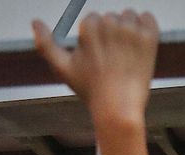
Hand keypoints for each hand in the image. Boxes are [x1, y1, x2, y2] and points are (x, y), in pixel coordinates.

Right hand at [33, 12, 157, 128]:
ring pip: (129, 15)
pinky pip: (148, 18)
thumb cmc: (90, 90)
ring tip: (126, 55)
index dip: (95, 39)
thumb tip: (34, 22)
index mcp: (90, 28)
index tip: (98, 58)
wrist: (119, 108)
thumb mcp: (62, 68)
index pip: (93, 19)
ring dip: (129, 30)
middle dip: (112, 34)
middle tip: (112, 60)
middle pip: (111, 17)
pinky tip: (139, 46)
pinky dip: (146, 27)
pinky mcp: (149, 39)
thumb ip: (46, 44)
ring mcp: (131, 32)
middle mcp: (111, 25)